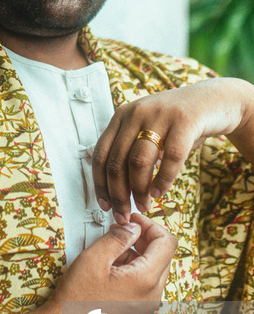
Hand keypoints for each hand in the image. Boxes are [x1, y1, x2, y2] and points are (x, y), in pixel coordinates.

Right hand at [42, 214, 176, 313]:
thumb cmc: (75, 300)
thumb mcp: (94, 259)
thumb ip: (118, 238)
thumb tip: (133, 228)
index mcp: (146, 280)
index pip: (167, 242)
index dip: (150, 225)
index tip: (132, 220)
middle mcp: (152, 295)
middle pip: (162, 255)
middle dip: (143, 238)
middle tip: (119, 231)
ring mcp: (146, 306)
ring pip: (153, 269)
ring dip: (136, 254)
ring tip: (109, 252)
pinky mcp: (137, 312)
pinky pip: (144, 284)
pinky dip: (132, 269)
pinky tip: (109, 269)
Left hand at [92, 77, 253, 222]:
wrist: (212, 100)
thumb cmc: (176, 123)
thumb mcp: (146, 128)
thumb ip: (130, 150)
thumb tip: (115, 189)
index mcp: (121, 115)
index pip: (101, 153)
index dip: (100, 183)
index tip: (105, 205)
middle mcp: (136, 113)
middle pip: (117, 161)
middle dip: (118, 194)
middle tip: (124, 214)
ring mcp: (159, 115)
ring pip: (139, 161)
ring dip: (139, 190)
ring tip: (144, 204)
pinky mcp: (185, 121)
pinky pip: (170, 158)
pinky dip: (163, 180)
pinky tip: (160, 192)